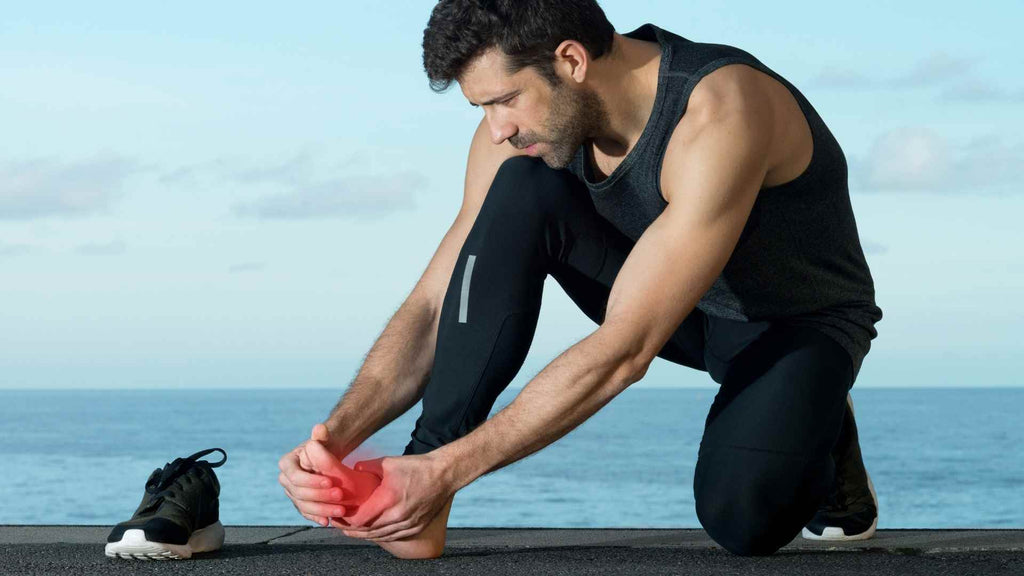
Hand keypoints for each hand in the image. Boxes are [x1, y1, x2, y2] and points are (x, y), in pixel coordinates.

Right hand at [277, 424, 353, 525]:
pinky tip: (329, 521)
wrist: (328, 458)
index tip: (330, 482)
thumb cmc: (325, 446)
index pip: (295, 476)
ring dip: (322, 509)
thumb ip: (322, 435)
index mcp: (287, 463)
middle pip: (299, 493)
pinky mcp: (300, 503)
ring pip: (303, 506)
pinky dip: (317, 517)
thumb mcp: (324, 439)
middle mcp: (286, 480)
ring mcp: (292, 493)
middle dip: (320, 496)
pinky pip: (307, 513)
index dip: (311, 481)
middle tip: (340, 495)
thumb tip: (320, 428)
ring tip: (341, 510)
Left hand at [331, 452, 454, 542]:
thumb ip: (367, 467)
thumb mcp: (389, 462)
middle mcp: (398, 515)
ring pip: (379, 536)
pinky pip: (392, 536)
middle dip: (350, 528)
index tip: (338, 514)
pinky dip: (379, 535)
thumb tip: (352, 470)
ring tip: (351, 530)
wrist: (444, 474)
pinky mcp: (416, 527)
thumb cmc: (417, 467)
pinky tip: (371, 532)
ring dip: (363, 534)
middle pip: (367, 530)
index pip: (360, 519)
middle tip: (339, 524)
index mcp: (389, 499)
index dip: (346, 519)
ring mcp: (408, 524)